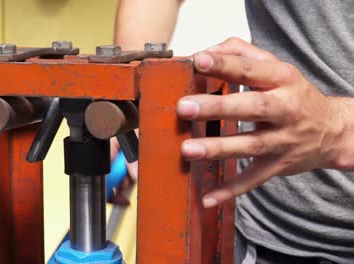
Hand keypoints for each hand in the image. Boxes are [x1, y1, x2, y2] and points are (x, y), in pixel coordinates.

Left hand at [177, 38, 345, 207]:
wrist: (333, 131)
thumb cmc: (295, 96)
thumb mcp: (277, 68)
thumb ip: (243, 54)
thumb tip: (208, 50)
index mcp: (283, 80)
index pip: (251, 70)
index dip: (225, 65)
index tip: (198, 61)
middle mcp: (285, 109)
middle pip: (251, 107)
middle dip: (217, 107)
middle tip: (184, 107)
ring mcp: (282, 140)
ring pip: (250, 145)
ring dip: (218, 148)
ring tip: (188, 149)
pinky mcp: (277, 165)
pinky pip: (253, 180)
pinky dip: (231, 190)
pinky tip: (207, 197)